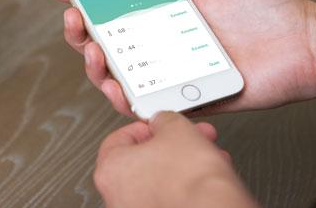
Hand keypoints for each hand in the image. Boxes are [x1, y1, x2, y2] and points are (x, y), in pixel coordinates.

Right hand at [41, 0, 315, 116]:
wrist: (307, 42)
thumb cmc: (267, 9)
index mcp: (165, 16)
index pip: (114, 9)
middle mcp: (163, 45)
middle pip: (107, 43)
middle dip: (79, 32)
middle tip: (74, 16)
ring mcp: (172, 72)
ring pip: (119, 76)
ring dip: (95, 65)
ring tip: (94, 48)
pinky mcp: (188, 97)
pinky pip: (149, 104)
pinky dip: (126, 100)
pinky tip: (118, 87)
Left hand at [94, 111, 256, 207]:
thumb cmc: (190, 182)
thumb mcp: (177, 128)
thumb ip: (163, 119)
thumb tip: (162, 121)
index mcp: (111, 169)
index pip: (121, 136)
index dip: (147, 126)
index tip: (162, 124)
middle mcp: (117, 195)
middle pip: (143, 158)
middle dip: (172, 145)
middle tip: (190, 138)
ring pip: (160, 178)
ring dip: (183, 165)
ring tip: (205, 159)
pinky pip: (169, 197)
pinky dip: (185, 187)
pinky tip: (204, 179)